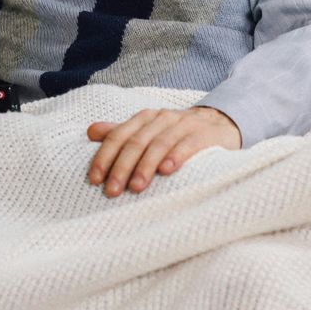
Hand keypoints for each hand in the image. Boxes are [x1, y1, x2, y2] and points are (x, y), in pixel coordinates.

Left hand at [85, 106, 240, 197]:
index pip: (119, 136)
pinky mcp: (205, 134)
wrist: (219, 124)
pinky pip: (188, 144)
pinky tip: (167, 171)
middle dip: (122, 167)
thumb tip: (90, 132)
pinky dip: (176, 156)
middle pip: (136, 142)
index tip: (95, 179)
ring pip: (160, 143)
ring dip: (146, 166)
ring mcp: (184, 125)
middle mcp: (162, 118)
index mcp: (145, 118)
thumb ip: (121, 132)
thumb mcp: (148, 131)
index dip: (105, 156)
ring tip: (136, 187)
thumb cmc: (176, 134)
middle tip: (112, 191)